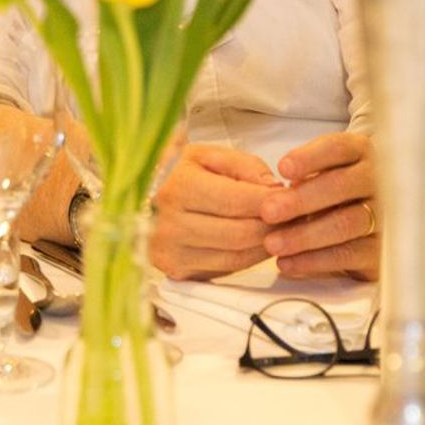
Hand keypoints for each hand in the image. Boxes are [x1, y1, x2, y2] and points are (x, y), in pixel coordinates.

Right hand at [150, 144, 282, 279]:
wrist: (133, 194)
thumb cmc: (174, 171)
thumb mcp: (207, 154)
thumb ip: (245, 166)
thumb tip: (274, 189)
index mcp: (178, 187)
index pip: (238, 202)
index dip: (271, 202)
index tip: (289, 198)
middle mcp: (171, 224)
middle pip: (240, 234)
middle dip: (274, 227)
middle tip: (291, 217)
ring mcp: (171, 252)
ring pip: (236, 258)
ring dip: (265, 246)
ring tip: (278, 230)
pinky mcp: (175, 271)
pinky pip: (224, 271)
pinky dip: (247, 259)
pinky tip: (254, 243)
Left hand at [258, 133, 378, 280]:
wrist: (368, 228)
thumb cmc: (335, 194)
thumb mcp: (320, 176)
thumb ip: (303, 179)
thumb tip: (273, 193)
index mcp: (360, 154)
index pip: (338, 148)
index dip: (309, 157)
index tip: (282, 169)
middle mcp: (377, 181)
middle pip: (341, 185)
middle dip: (301, 199)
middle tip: (268, 211)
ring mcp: (383, 215)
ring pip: (346, 222)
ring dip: (304, 234)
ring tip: (273, 243)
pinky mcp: (380, 250)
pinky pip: (348, 255)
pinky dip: (315, 260)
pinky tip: (289, 262)